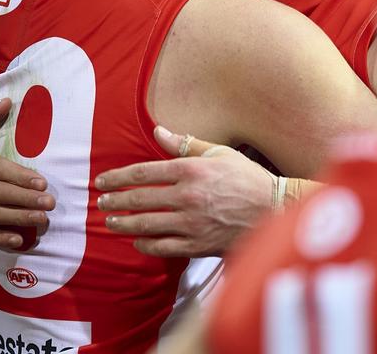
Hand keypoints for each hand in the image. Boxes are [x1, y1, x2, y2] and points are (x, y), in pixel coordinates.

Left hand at [96, 126, 274, 257]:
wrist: (275, 210)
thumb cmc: (248, 178)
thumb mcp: (219, 153)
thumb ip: (185, 144)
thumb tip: (157, 130)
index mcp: (191, 170)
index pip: (143, 172)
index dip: (118, 177)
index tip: (103, 181)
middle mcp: (188, 196)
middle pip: (139, 199)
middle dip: (115, 201)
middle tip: (101, 202)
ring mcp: (192, 223)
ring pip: (146, 224)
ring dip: (123, 223)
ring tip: (110, 221)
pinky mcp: (198, 245)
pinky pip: (163, 247)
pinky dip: (146, 244)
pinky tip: (137, 241)